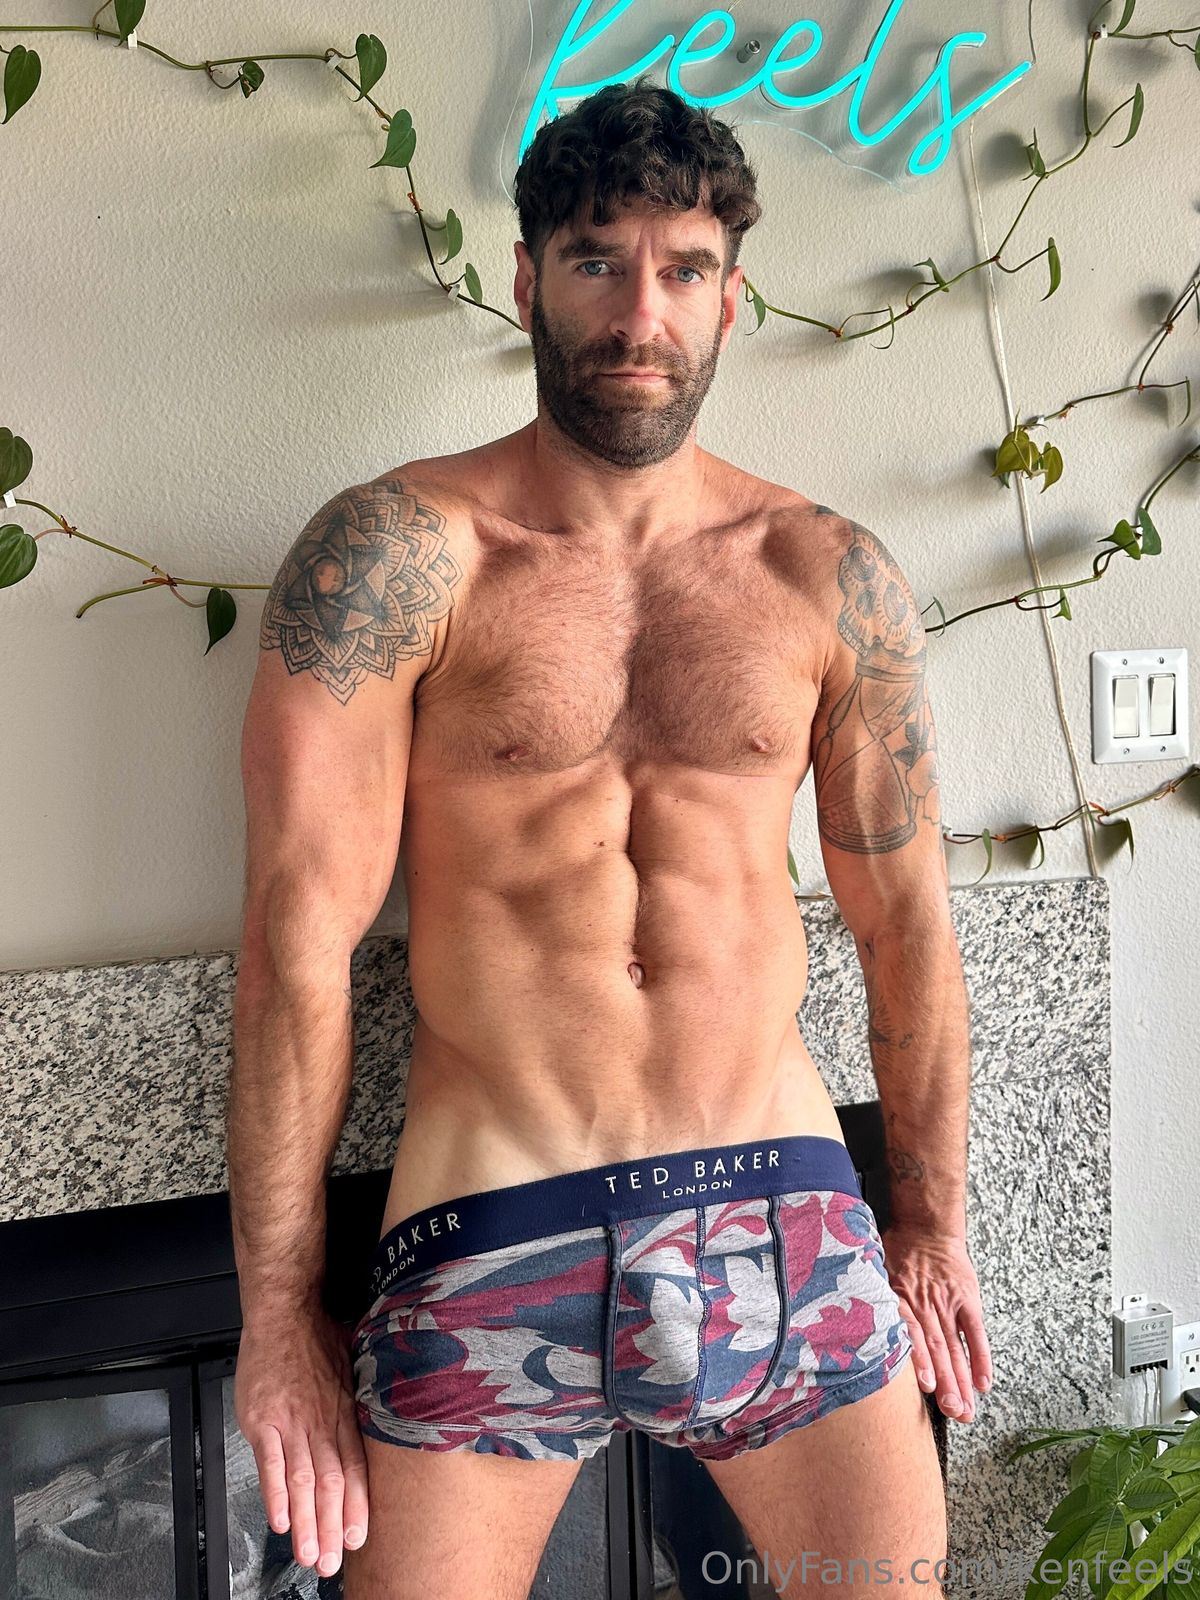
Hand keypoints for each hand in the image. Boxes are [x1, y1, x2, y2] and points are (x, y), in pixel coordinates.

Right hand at [234, 1306, 368, 1575]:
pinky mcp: (263, 1420)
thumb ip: (361, 1401)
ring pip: (301, 1480)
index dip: (357, 1505)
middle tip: (332, 1562)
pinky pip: (270, 1462)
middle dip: (332, 1526)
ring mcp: (291, 1422)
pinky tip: (281, 1520)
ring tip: (310, 1554)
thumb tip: (382, 1419)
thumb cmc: (318, 1337)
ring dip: (306, 1520)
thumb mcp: (355, 1366)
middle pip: (329, 1483)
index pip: (354, 1467)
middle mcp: (320, 1422)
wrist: (284, 1313)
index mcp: (343, 1413)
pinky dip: (275, 1493)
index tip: (358, 1537)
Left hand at [880, 1222, 991, 1424]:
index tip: (924, 1386)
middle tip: (953, 1413)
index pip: (911, 1333)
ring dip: (961, 1380)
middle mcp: (925, 1305)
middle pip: (938, 1350)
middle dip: (946, 1385)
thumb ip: (866, 1301)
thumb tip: (840, 1325)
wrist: (925, 1224)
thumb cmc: (894, 1251)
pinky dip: (981, 1358)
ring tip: (964, 1409)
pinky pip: (975, 1332)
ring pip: (955, 1347)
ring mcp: (948, 1304)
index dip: (919, 1359)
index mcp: (899, 1300)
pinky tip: (983, 1383)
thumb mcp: (873, 1273)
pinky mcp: (966, 1299)